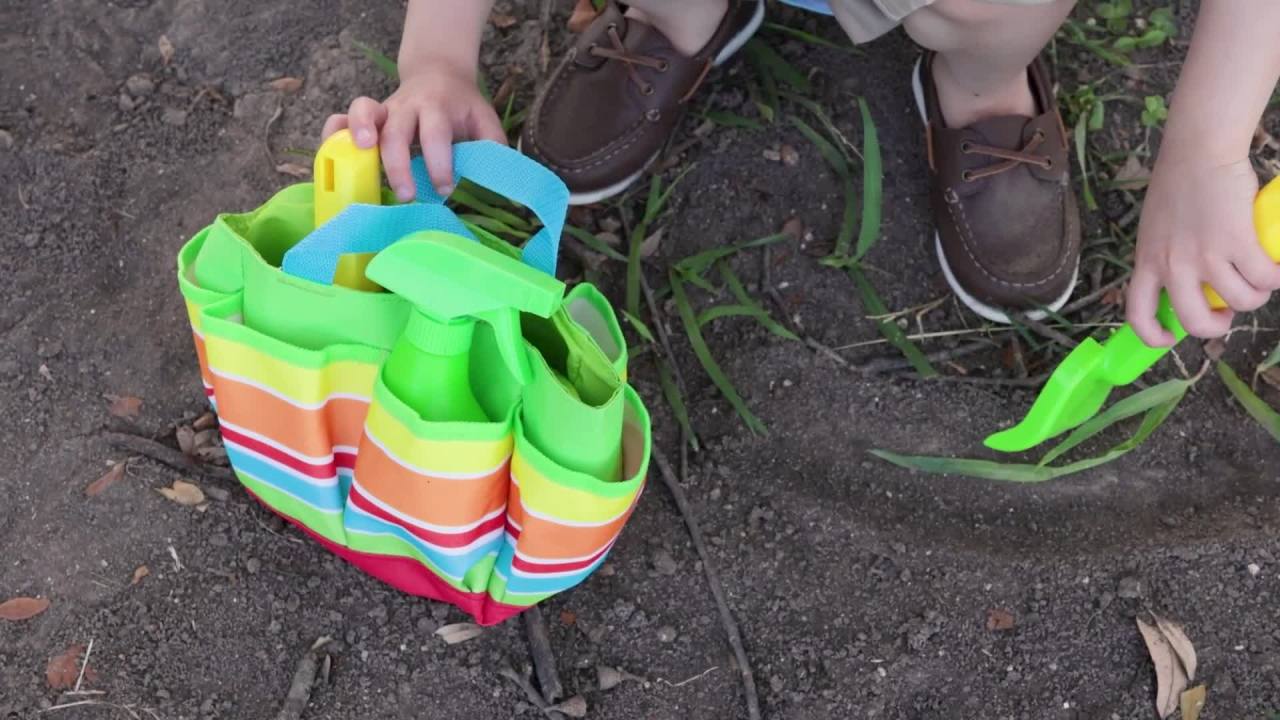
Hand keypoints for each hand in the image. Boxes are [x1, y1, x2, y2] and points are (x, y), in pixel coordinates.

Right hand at [321, 62, 505, 201]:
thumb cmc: (462, 107)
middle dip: (398, 164)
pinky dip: (333, 134)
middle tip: (408, 195)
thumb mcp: (484, 120)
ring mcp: (383, 110)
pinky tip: (332, 154)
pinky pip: (341, 119)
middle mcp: (407, 107)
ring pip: (363, 112)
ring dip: (359, 132)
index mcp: (438, 108)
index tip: (446, 188)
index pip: (437, 134)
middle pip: (396, 130)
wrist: (438, 73)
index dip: (439, 163)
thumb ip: (492, 145)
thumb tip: (502, 179)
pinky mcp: (366, 116)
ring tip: (363, 156)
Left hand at [1126, 155, 1279, 344]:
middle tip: (1227, 311)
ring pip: (1240, 301)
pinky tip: (1278, 268)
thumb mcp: (1156, 230)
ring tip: (1257, 278)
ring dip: (1256, 295)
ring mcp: (1204, 255)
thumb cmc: (1180, 185)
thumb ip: (1165, 256)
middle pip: (1193, 320)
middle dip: (1216, 325)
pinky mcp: (1237, 242)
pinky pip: (1266, 278)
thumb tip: (1187, 283)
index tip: (1169, 339)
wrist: (1199, 152)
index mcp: (1147, 262)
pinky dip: (1278, 277)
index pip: (1137, 312)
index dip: (1151, 335)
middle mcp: (1172, 264)